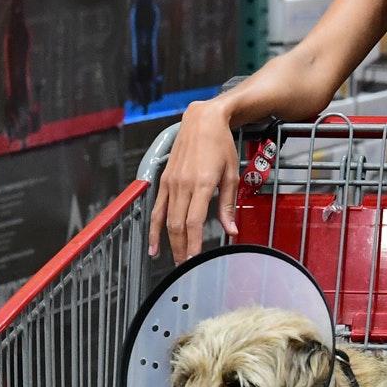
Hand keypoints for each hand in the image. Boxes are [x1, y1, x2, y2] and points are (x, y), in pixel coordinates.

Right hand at [148, 98, 240, 264]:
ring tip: (170, 260)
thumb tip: (231, 230)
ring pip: (165, 219)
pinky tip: (154, 241)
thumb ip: (228, 204)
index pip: (194, 222)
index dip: (194, 244)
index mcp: (201, 184)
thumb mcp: (231, 173)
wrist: (202, 119)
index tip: (196, 261)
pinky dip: (154, 227)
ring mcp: (170, 182)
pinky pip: (157, 207)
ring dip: (167, 242)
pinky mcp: (164, 179)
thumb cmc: (221, 144)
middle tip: (186, 267)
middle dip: (181, 248)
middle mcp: (182, 185)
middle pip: (177, 225)